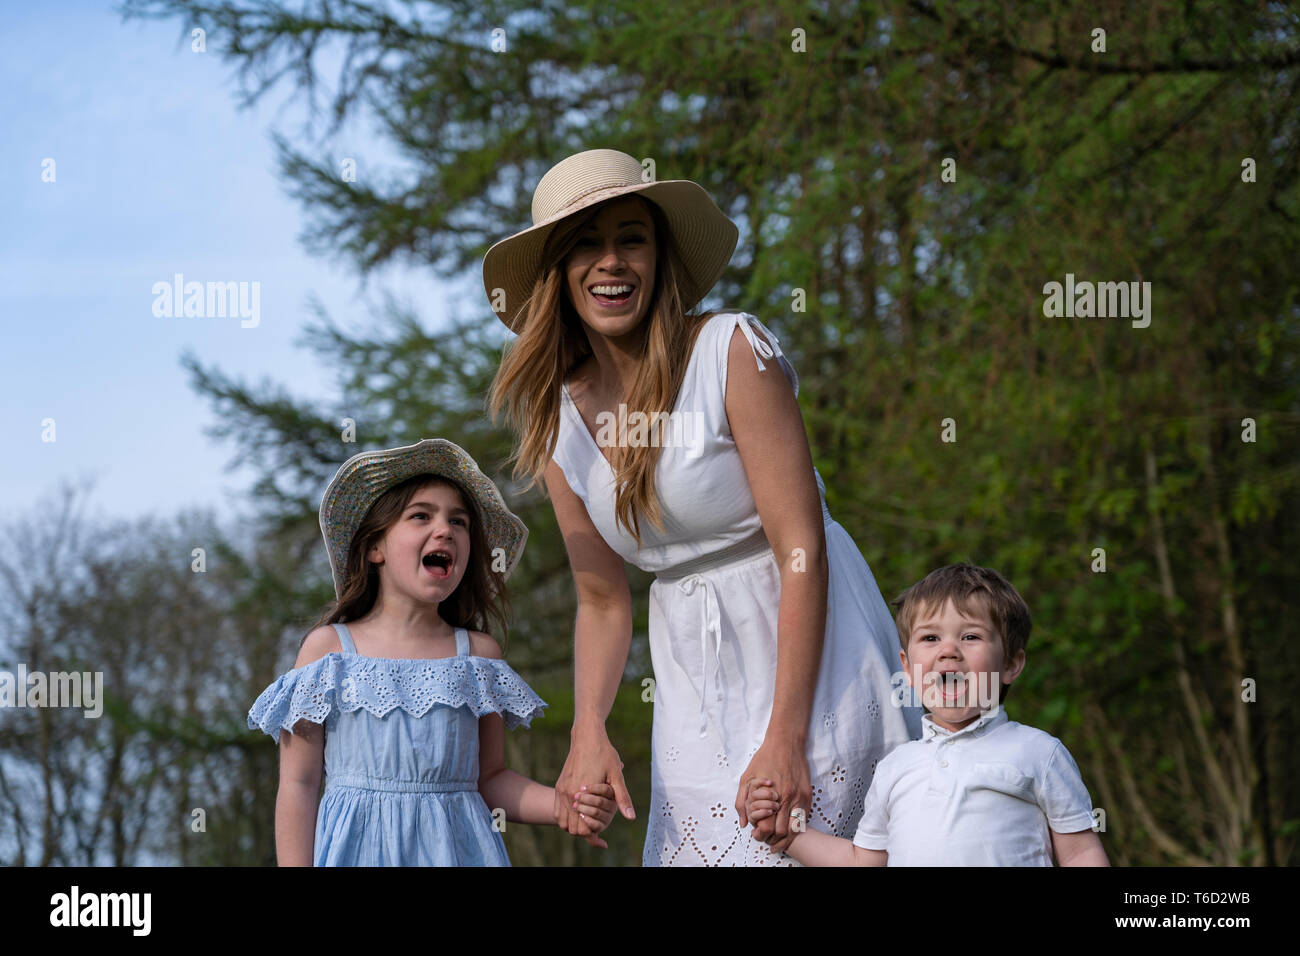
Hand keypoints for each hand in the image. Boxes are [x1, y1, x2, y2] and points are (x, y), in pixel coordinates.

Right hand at [555, 725, 634, 849]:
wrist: (587, 737)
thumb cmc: (604, 754)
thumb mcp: (617, 775)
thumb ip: (622, 798)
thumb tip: (631, 818)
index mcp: (580, 794)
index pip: (582, 829)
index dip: (592, 833)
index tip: (602, 833)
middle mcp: (567, 793)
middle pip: (571, 828)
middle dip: (583, 831)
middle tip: (597, 827)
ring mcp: (561, 790)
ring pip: (562, 821)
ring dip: (574, 824)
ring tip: (589, 820)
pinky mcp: (559, 785)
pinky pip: (558, 810)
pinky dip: (567, 816)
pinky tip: (581, 812)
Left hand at [735, 737, 810, 854]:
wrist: (786, 743)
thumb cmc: (764, 759)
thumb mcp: (746, 778)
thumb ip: (742, 802)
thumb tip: (743, 823)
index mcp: (771, 796)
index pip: (768, 827)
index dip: (762, 834)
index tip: (758, 834)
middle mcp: (787, 799)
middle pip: (782, 831)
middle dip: (774, 838)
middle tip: (768, 838)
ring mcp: (800, 797)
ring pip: (795, 828)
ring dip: (787, 835)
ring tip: (778, 836)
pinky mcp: (808, 795)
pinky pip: (804, 818)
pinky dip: (796, 825)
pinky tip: (789, 825)